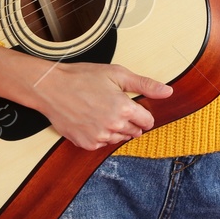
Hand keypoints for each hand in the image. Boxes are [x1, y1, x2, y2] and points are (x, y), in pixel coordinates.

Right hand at [0, 48, 171, 150]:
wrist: (51, 88)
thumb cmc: (82, 78)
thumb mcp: (117, 74)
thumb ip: (145, 85)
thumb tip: (168, 92)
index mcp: (124, 109)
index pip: (148, 121)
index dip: (143, 112)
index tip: (134, 105)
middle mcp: (113, 127)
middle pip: (135, 132)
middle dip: (130, 120)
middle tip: (115, 105)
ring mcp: (99, 138)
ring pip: (119, 138)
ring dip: (117, 128)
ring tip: (102, 110)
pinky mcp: (86, 144)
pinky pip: (103, 143)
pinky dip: (101, 134)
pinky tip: (92, 120)